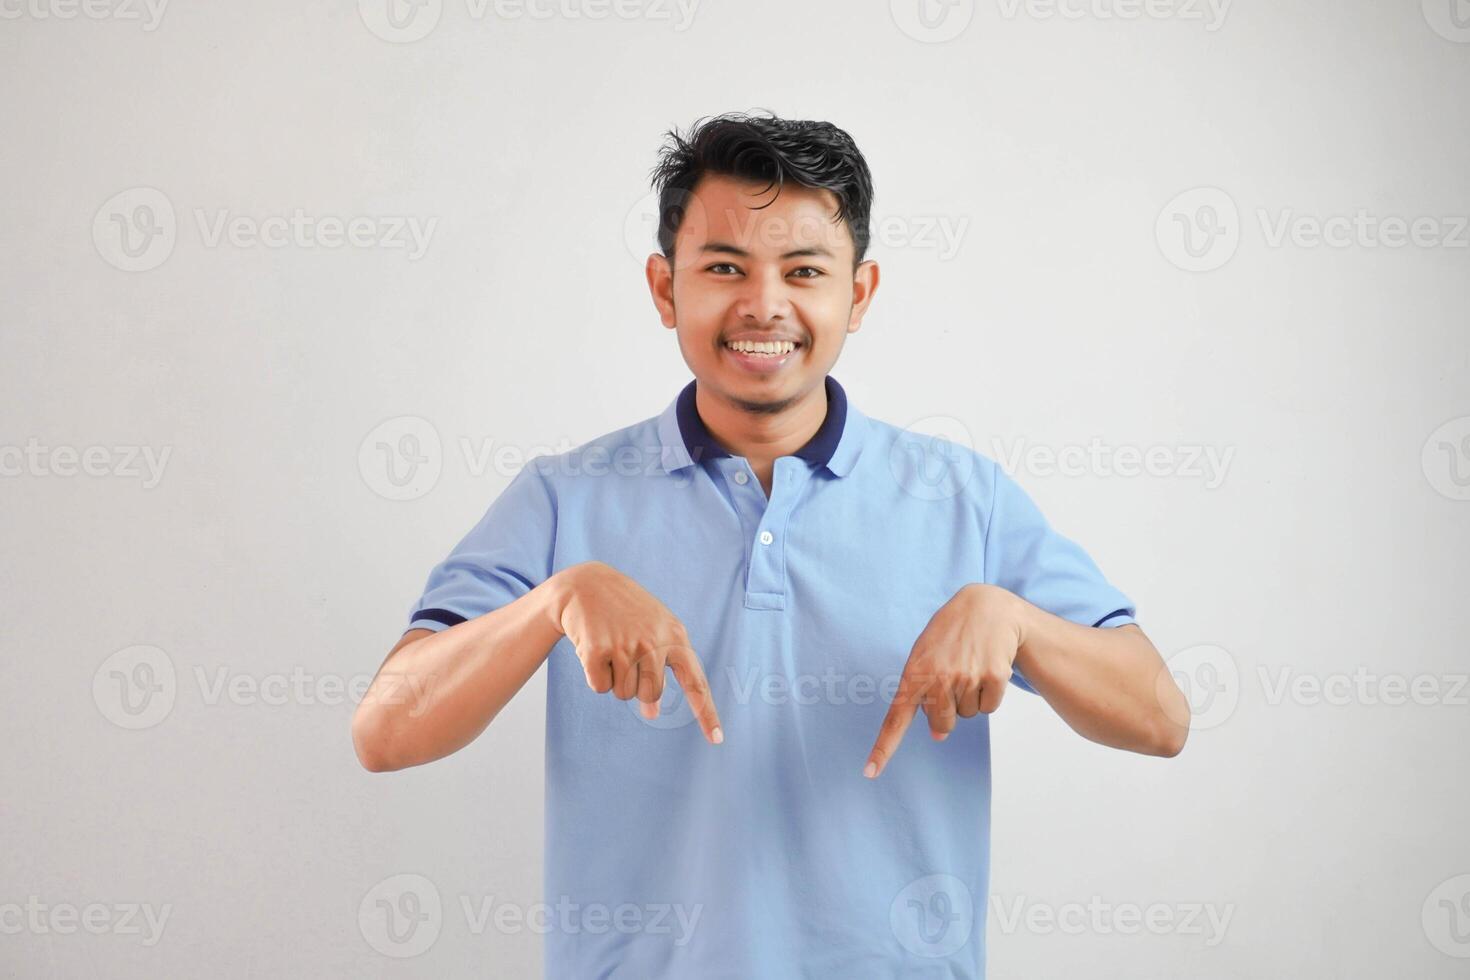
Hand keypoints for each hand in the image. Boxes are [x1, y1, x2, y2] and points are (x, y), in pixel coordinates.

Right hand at [554, 561, 722, 743]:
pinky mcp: (596, 651)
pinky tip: (595, 648)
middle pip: (649, 696)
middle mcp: (653, 643)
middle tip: (627, 654)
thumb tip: (652, 713)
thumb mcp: (655, 630)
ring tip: (612, 646)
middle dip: (636, 685)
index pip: (695, 683)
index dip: (706, 713)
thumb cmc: (628, 613)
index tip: (718, 739)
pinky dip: (595, 675)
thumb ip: (661, 670)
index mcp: (675, 637)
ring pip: (623, 694)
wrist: (587, 585)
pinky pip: (600, 687)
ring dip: (615, 678)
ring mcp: (625, 646)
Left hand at [864, 584, 1023, 777]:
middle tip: (952, 677)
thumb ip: (923, 696)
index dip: (883, 748)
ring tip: (968, 665)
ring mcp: (966, 678)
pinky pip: (989, 706)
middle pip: (942, 723)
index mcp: (914, 674)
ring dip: (969, 697)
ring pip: (968, 715)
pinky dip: (989, 693)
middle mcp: (938, 679)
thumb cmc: (948, 636)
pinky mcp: (994, 677)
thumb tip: (940, 735)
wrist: (985, 606)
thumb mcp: (924, 657)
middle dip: (947, 710)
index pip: (895, 719)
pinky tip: (986, 666)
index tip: (870, 772)